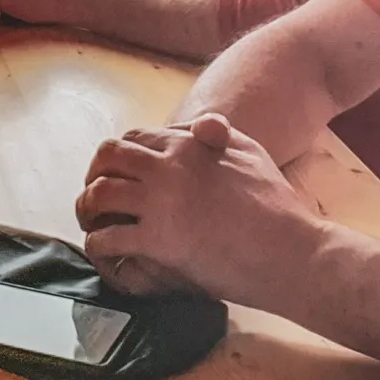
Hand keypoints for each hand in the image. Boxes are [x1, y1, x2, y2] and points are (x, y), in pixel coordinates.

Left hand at [75, 113, 328, 310]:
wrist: (292, 250)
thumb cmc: (277, 206)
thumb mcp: (249, 152)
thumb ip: (217, 135)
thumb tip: (197, 125)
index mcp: (187, 144)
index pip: (134, 138)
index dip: (119, 156)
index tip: (118, 174)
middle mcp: (167, 167)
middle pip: (107, 158)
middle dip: (93, 175)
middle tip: (95, 197)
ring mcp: (160, 203)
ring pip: (98, 195)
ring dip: (87, 210)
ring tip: (92, 224)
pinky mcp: (158, 241)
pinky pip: (107, 239)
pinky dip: (98, 246)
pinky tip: (106, 253)